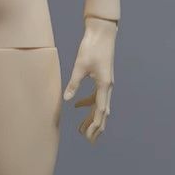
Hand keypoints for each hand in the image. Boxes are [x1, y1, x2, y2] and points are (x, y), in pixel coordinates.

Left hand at [63, 15, 116, 142]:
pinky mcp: (102, 78)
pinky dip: (88, 103)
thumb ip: (74, 83)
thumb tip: (67, 99)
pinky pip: (96, 96)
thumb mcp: (80, 66)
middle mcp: (108, 86)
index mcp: (104, 85)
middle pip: (103, 112)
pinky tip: (77, 107)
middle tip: (89, 141)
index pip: (100, 111)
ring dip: (91, 117)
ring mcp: (106, 83)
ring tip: (81, 129)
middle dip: (96, 127)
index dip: (95, 126)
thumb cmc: (91, 47)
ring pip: (100, 105)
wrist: (102, 33)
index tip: (90, 137)